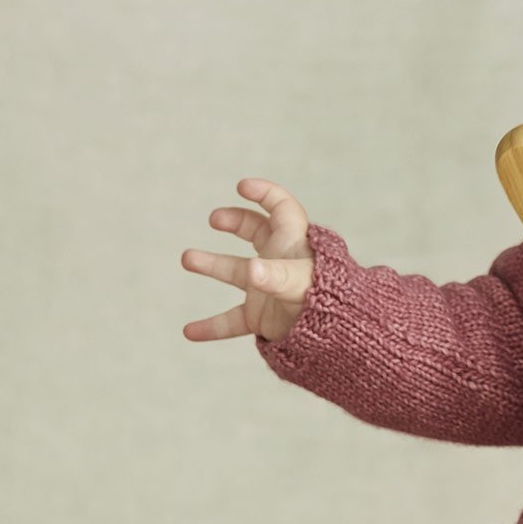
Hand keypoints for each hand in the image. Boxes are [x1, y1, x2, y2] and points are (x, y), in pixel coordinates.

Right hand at [180, 178, 316, 343]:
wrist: (335, 336)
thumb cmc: (325, 301)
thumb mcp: (300, 282)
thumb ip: (275, 276)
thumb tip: (250, 270)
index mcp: (295, 243)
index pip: (282, 208)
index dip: (264, 193)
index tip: (242, 187)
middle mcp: (279, 262)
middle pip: (256, 230)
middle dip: (235, 220)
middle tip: (215, 219)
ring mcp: (267, 289)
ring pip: (235, 271)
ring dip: (211, 264)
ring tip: (187, 258)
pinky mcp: (261, 317)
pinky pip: (231, 320)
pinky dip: (212, 326)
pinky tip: (190, 332)